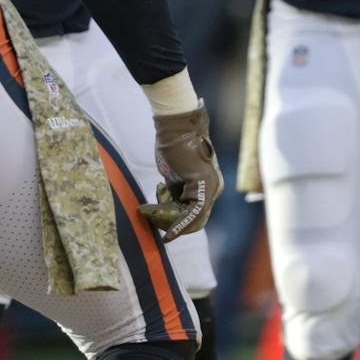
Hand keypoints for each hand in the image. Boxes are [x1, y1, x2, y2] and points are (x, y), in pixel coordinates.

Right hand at [140, 103, 221, 239]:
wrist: (174, 126)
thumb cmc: (171, 145)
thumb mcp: (172, 174)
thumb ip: (174, 190)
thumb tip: (167, 205)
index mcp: (207, 185)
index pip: (193, 213)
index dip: (172, 218)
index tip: (152, 212)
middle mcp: (214, 188)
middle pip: (194, 219)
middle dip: (169, 222)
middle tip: (147, 214)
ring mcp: (212, 186)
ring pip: (192, 218)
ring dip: (167, 221)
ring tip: (146, 210)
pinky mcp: (205, 183)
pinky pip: (193, 213)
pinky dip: (180, 225)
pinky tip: (168, 233)